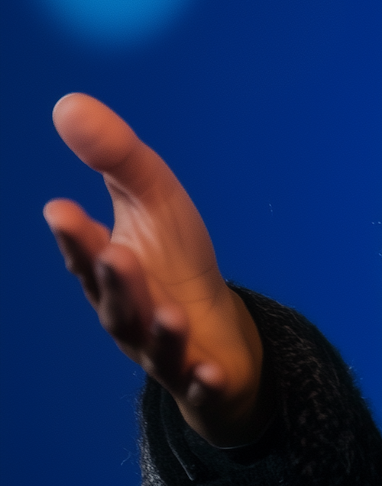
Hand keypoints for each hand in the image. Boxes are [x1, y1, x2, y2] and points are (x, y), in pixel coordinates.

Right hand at [43, 94, 270, 447]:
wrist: (217, 334)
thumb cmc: (174, 263)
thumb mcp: (151, 202)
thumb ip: (114, 157)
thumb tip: (66, 103)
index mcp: (113, 274)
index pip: (89, 256)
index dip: (76, 237)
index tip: (61, 209)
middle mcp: (131, 317)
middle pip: (118, 303)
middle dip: (116, 281)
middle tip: (115, 254)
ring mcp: (166, 351)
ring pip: (156, 344)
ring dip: (160, 330)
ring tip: (170, 314)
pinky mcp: (203, 377)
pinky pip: (203, 382)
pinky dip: (204, 378)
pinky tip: (210, 370)